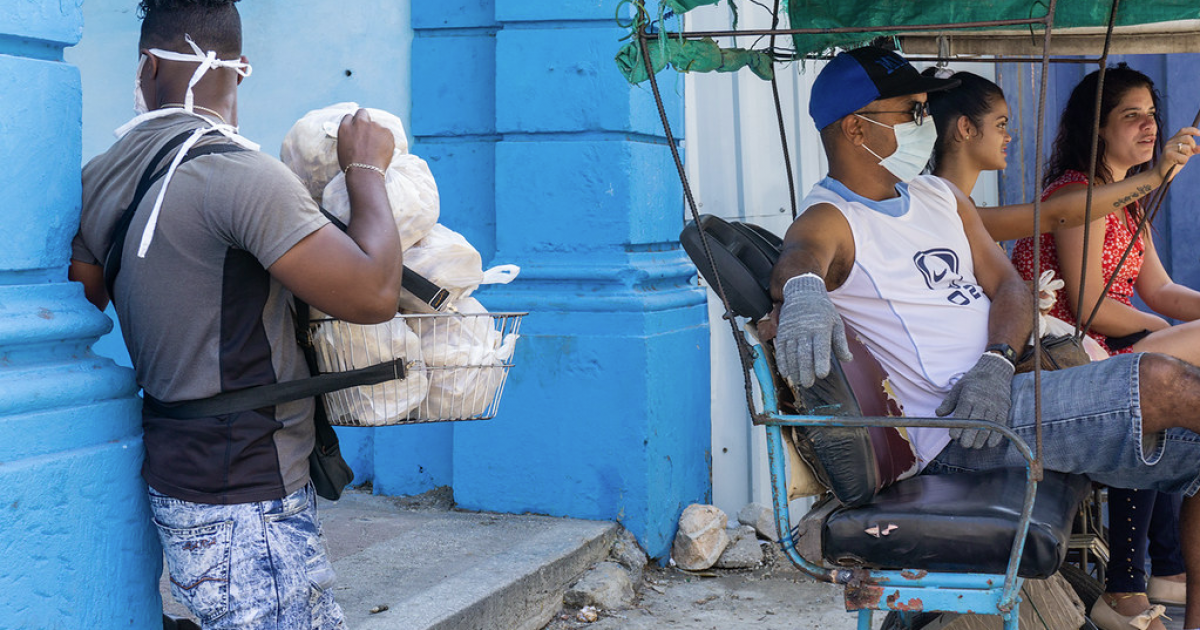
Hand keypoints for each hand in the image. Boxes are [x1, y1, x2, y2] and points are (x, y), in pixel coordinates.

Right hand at [337, 109, 395, 173]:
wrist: (365, 172)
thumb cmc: (352, 166)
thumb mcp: (343, 148)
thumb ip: (349, 136)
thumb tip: (355, 135)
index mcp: (345, 127)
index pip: (349, 117)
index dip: (354, 123)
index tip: (357, 128)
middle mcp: (359, 123)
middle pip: (362, 113)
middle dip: (365, 119)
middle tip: (368, 131)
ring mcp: (373, 126)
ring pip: (376, 125)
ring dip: (376, 133)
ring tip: (376, 148)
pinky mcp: (386, 131)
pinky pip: (386, 133)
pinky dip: (386, 139)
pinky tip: (382, 150)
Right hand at [774, 274, 851, 388]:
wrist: (802, 292)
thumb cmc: (822, 310)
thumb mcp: (836, 322)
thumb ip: (841, 343)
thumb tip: (848, 360)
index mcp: (821, 328)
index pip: (820, 347)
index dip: (820, 361)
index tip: (821, 374)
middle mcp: (805, 330)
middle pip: (803, 353)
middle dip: (805, 370)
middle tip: (808, 383)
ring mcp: (792, 331)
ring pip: (791, 353)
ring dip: (793, 369)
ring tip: (798, 381)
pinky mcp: (782, 332)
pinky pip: (781, 349)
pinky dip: (782, 362)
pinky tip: (786, 372)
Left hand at [936, 352, 1014, 448]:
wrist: (995, 372)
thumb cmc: (972, 381)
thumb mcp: (958, 388)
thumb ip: (949, 402)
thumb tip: (939, 414)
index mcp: (969, 397)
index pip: (962, 416)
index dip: (958, 428)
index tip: (953, 436)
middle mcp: (982, 402)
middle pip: (975, 424)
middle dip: (969, 437)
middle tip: (964, 444)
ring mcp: (995, 406)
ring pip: (988, 427)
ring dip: (981, 439)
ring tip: (975, 445)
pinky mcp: (1004, 409)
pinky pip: (1000, 425)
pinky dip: (996, 436)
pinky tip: (990, 443)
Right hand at [1156, 127, 1199, 181]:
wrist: (1162, 173)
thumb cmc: (1174, 163)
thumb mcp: (1185, 154)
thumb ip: (1193, 150)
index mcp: (1173, 140)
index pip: (1184, 130)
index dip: (1193, 130)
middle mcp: (1170, 142)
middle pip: (1188, 138)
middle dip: (1193, 145)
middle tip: (1190, 153)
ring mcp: (1168, 148)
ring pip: (1187, 148)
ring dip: (1188, 155)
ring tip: (1181, 159)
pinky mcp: (1168, 155)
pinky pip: (1184, 157)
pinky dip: (1184, 161)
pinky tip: (1178, 163)